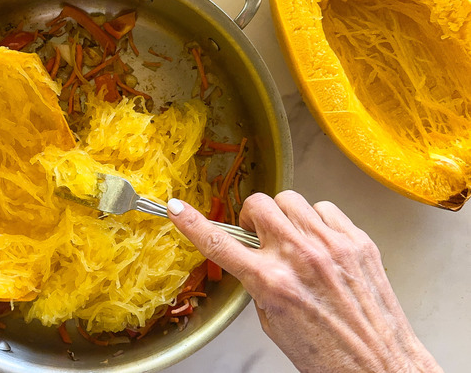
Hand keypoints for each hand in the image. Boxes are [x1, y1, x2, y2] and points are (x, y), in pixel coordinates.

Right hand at [167, 191, 441, 372]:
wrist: (379, 365)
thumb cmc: (326, 353)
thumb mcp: (273, 321)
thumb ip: (259, 282)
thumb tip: (254, 255)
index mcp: (272, 282)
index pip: (219, 243)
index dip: (192, 223)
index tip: (176, 208)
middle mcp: (300, 257)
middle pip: (258, 204)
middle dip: (252, 217)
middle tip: (258, 234)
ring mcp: (331, 245)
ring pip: (291, 200)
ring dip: (284, 216)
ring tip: (293, 240)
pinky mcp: (357, 241)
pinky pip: (325, 209)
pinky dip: (316, 221)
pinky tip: (320, 243)